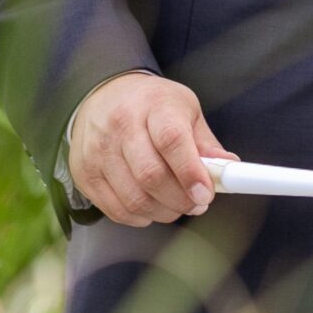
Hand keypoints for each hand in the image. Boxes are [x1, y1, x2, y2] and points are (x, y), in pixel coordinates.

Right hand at [66, 73, 232, 226]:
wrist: (102, 94)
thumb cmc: (151, 105)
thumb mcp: (185, 110)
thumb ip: (206, 143)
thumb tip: (228, 169)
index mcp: (153, 105)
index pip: (171, 141)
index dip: (190, 172)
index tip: (205, 194)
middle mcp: (121, 125)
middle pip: (151, 175)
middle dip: (180, 200)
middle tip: (196, 204)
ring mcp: (98, 150)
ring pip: (133, 198)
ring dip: (162, 212)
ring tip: (175, 206)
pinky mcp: (84, 172)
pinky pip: (115, 209)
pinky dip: (139, 217)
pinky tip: (151, 207)